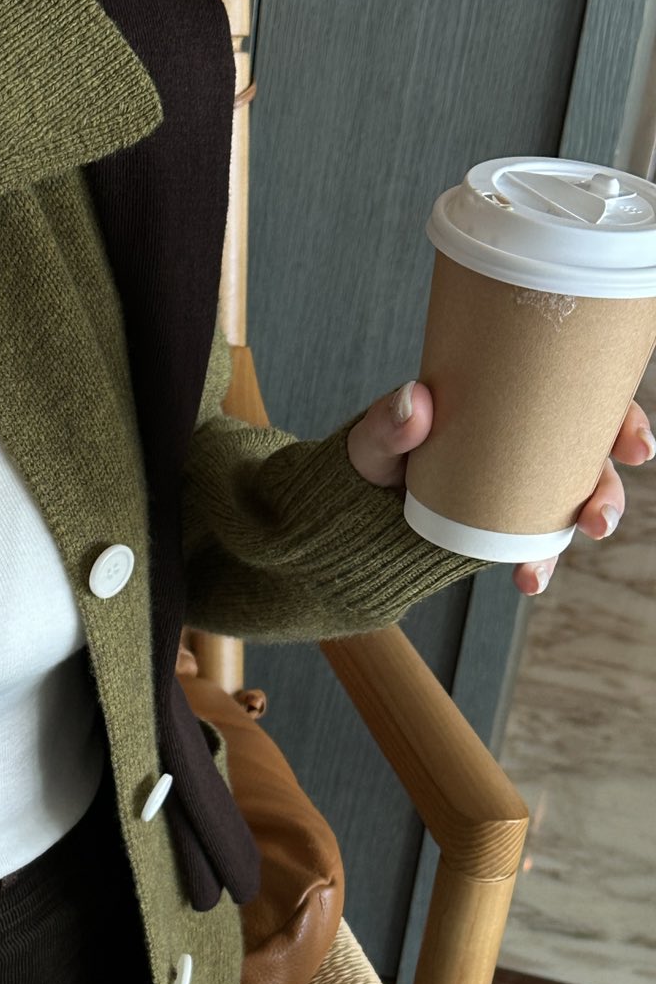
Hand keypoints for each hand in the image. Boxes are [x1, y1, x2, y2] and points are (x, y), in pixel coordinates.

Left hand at [346, 379, 655, 596]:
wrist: (355, 509)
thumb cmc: (376, 457)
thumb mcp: (376, 437)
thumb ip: (388, 422)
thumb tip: (415, 403)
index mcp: (519, 405)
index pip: (585, 402)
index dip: (624, 422)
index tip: (635, 448)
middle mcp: (531, 448)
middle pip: (593, 464)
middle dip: (608, 494)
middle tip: (598, 519)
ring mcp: (521, 492)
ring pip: (569, 511)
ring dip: (572, 540)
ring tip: (548, 563)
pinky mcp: (504, 530)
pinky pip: (533, 547)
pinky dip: (535, 565)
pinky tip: (527, 581)